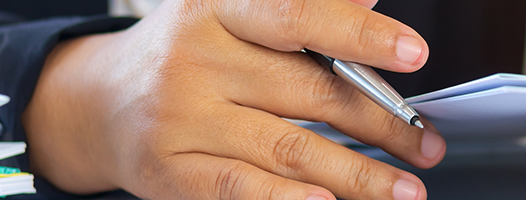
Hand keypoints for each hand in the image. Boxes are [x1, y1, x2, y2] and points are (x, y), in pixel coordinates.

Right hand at [23, 0, 442, 198]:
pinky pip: (245, 189)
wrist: (99, 103)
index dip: (359, 34)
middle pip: (310, 91)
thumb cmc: (193, 54)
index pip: (297, 14)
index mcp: (220, 8)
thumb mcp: (238, 15)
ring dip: (359, 175)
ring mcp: (181, 118)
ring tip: (404, 189)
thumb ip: (306, 11)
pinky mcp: (171, 172)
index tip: (413, 53)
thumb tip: (371, 5)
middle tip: (426, 143)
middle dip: (382, 122)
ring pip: (290, 149)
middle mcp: (197, 59)